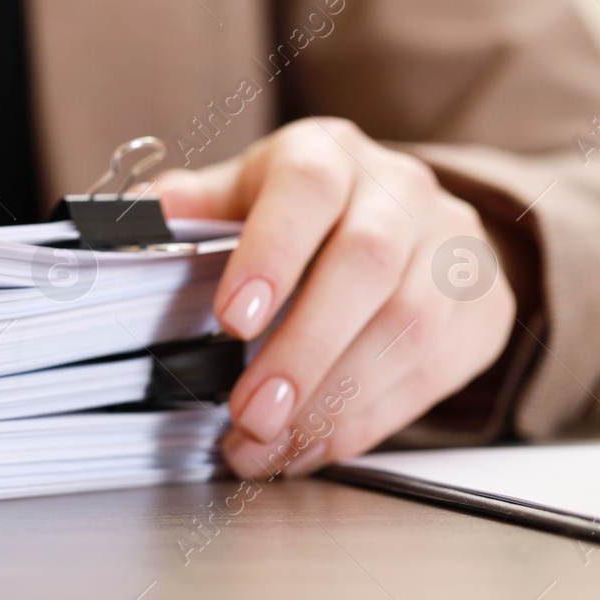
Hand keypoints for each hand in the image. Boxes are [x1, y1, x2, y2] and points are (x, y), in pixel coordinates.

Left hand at [153, 117, 515, 477]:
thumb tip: (118, 223)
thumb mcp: (238, 191)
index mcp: (325, 154)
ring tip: (269, 445)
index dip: (270, 252)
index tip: (231, 318)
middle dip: (303, 351)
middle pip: (364, 266)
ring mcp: (450, 247)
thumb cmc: (299, 209)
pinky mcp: (481, 307)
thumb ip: (183, 209)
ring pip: (407, 326)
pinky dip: (368, 420)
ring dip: (333, 400)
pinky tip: (314, 446)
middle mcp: (397, 190)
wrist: (404, 217)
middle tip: (249, 413)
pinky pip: (434, 371)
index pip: (306, 190)